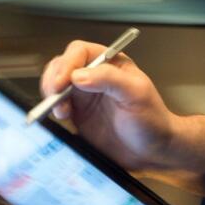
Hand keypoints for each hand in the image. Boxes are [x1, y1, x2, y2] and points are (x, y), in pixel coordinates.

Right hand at [40, 41, 204, 173]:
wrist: (153, 153)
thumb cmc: (153, 121)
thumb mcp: (137, 94)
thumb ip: (110, 79)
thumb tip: (79, 76)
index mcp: (110, 64)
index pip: (80, 52)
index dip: (68, 63)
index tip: (64, 81)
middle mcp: (94, 76)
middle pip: (62, 65)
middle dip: (54, 78)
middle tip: (55, 94)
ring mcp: (84, 96)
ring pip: (55, 84)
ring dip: (51, 94)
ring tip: (60, 110)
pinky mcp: (77, 115)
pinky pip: (57, 106)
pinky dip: (52, 109)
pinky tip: (62, 116)